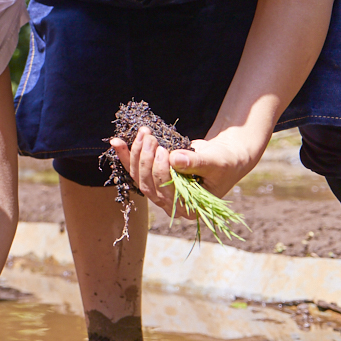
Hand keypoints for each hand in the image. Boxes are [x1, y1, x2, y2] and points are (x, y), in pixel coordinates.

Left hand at [109, 126, 261, 217]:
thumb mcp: (214, 161)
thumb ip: (195, 162)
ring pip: (139, 177)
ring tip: (144, 133)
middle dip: (146, 160)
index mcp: (189, 208)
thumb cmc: (224, 162)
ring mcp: (160, 191)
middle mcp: (171, 203)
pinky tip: (116, 141)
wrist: (223, 156)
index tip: (164, 150)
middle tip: (151, 137)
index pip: (167, 194)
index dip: (161, 173)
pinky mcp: (153, 177)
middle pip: (149, 186)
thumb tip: (175, 159)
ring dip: (136, 154)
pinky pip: (135, 168)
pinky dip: (125, 155)